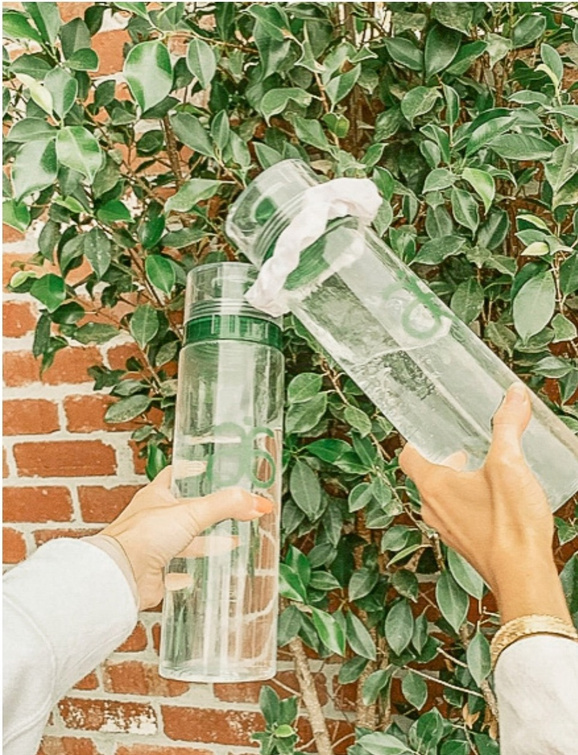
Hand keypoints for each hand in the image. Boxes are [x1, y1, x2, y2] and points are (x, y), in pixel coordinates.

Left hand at [102, 466, 272, 608]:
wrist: (120, 575)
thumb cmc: (141, 536)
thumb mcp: (191, 512)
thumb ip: (225, 506)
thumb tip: (257, 502)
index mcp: (156, 496)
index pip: (174, 475)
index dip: (191, 471)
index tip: (208, 469)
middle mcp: (153, 520)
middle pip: (185, 512)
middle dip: (209, 513)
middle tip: (233, 511)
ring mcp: (153, 547)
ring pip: (184, 542)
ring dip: (206, 543)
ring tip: (232, 542)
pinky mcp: (155, 574)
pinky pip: (177, 573)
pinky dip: (191, 573)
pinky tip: (204, 574)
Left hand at [399, 384, 570, 623]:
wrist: (524, 575)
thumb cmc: (509, 523)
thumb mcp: (509, 464)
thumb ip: (508, 426)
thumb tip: (513, 394)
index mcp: (433, 485)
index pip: (408, 456)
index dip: (416, 440)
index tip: (427, 429)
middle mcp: (433, 509)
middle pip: (427, 476)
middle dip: (445, 460)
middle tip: (464, 446)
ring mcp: (447, 530)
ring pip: (443, 498)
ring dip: (458, 482)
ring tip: (483, 471)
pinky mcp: (465, 544)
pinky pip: (458, 516)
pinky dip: (469, 503)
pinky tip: (494, 500)